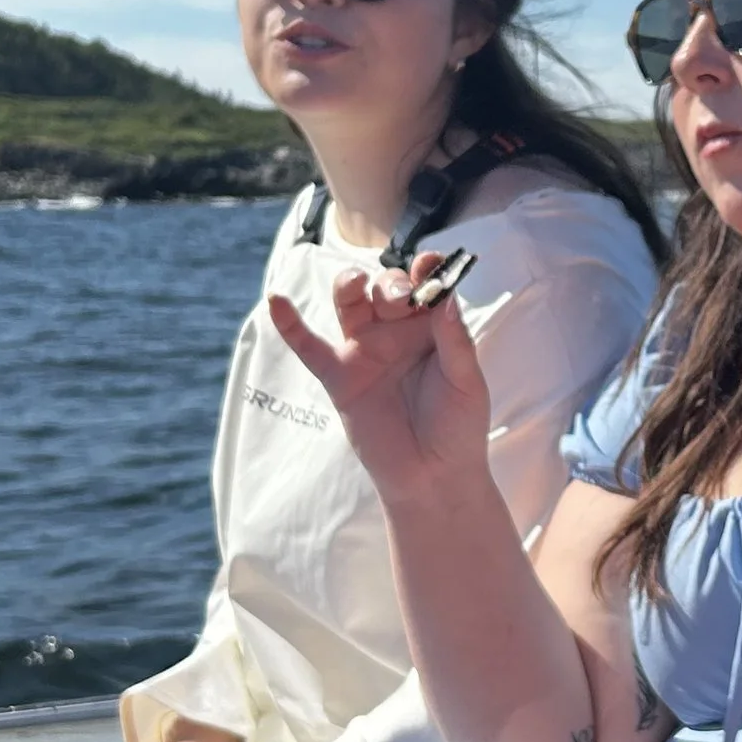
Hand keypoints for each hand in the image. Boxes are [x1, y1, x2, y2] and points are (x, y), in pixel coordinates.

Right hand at [268, 252, 491, 503]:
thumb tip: (446, 298)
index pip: (425, 287)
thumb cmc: (458, 428)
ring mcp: (365, 352)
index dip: (425, 270)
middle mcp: (397, 333)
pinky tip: (276, 300)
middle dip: (391, 285)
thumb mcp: (466, 382)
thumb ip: (455, 341)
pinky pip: (309, 347)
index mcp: (432, 328)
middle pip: (385, 289)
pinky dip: (290, 325)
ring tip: (354, 283)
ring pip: (349, 304)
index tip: (429, 264)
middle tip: (402, 300)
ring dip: (349, 285)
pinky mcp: (340, 377)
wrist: (433, 477)